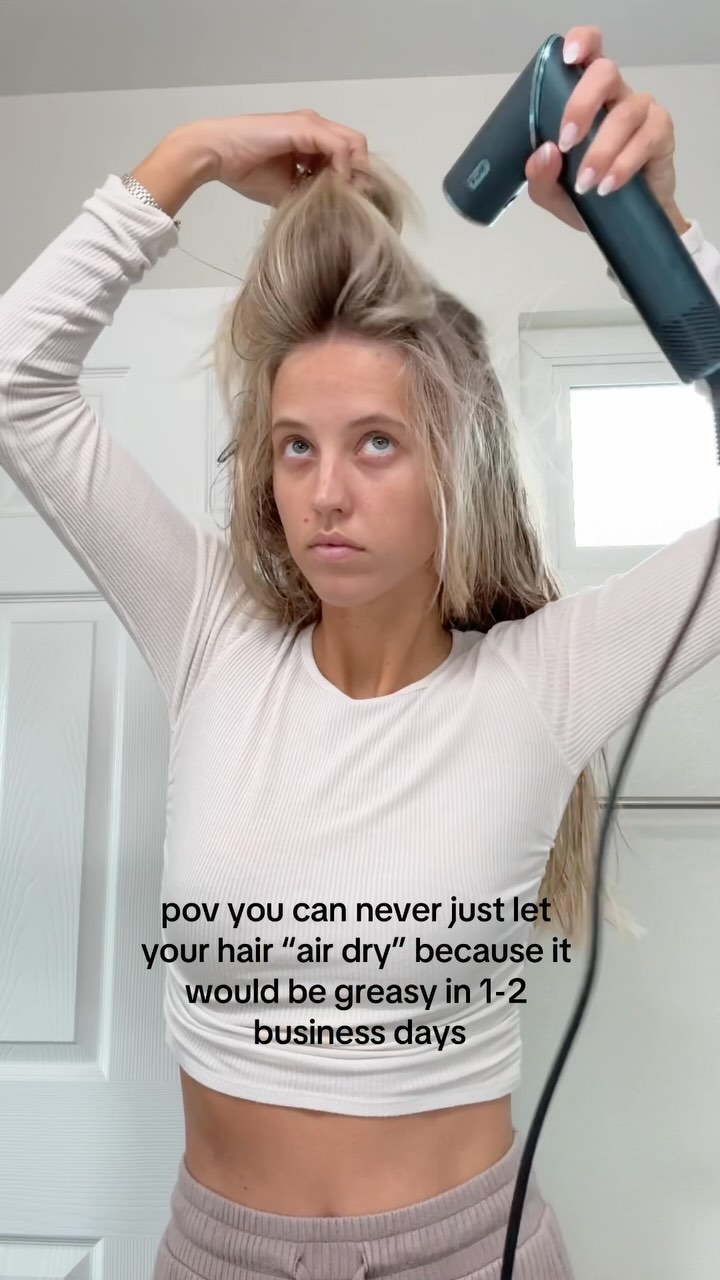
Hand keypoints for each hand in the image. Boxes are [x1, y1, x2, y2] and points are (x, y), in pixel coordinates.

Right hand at [177, 109, 369, 205]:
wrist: (217, 154)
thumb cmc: (246, 171)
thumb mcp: (287, 190)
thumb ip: (310, 194)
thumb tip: (332, 214)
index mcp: (312, 140)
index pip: (348, 155)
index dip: (354, 179)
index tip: (350, 205)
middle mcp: (316, 127)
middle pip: (357, 147)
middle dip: (360, 176)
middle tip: (353, 203)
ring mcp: (312, 124)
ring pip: (354, 144)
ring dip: (354, 173)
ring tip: (344, 198)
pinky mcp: (305, 127)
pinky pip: (339, 147)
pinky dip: (342, 169)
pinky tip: (333, 188)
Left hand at [525, 26, 689, 234]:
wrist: (621, 224)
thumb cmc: (587, 195)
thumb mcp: (552, 192)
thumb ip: (539, 176)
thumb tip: (545, 153)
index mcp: (588, 95)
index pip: (590, 51)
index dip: (582, 43)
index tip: (568, 58)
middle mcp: (616, 95)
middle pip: (605, 72)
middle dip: (581, 104)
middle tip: (566, 143)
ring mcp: (642, 111)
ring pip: (625, 112)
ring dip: (601, 149)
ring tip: (585, 183)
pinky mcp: (661, 133)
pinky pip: (646, 138)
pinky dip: (623, 164)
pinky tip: (608, 186)